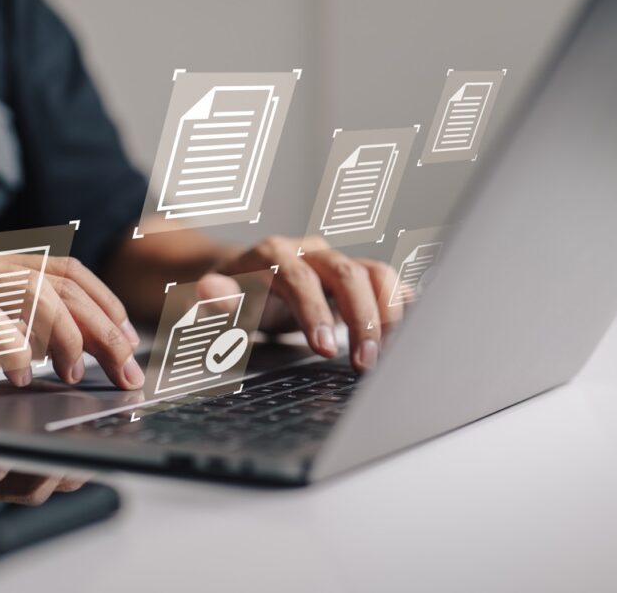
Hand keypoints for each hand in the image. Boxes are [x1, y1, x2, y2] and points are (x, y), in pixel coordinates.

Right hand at [0, 251, 143, 407]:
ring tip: (76, 376)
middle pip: (62, 287)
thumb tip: (75, 351)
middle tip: (126, 368)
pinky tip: (23, 379)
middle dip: (104, 330)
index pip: (65, 272)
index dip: (105, 303)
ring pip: (38, 300)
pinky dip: (18, 354)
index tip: (127, 338)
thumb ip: (14, 331)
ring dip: (70, 342)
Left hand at [200, 236, 402, 371]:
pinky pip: (386, 282)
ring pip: (375, 274)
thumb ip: (212, 298)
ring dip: (387, 315)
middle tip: (365, 364)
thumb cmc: (228, 294)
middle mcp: (310, 252)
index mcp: (273, 255)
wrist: (242, 277)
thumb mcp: (207, 300)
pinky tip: (408, 332)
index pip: (300, 278)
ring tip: (384, 356)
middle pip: (347, 273)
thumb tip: (214, 293)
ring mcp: (336, 261)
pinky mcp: (355, 275)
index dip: (315, 312)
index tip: (325, 349)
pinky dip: (401, 304)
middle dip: (362, 320)